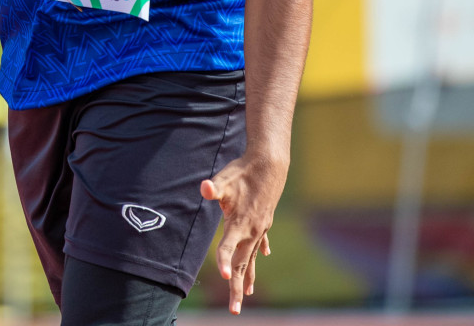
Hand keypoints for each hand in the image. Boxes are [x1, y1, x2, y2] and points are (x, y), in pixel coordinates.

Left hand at [201, 152, 286, 313]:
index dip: (222, 260)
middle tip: (234, 310)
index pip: (228, 246)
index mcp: (240, 223)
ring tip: (246, 294)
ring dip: (248, 276)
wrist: (269, 162)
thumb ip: (213, 187)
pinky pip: (261, 242)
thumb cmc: (243, 170)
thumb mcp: (224, 178)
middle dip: (236, 286)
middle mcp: (252, 230)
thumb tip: (204, 187)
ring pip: (253, 257)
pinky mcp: (264, 221)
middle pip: (242, 263)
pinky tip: (264, 258)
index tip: (221, 275)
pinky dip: (260, 252)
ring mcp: (260, 228)